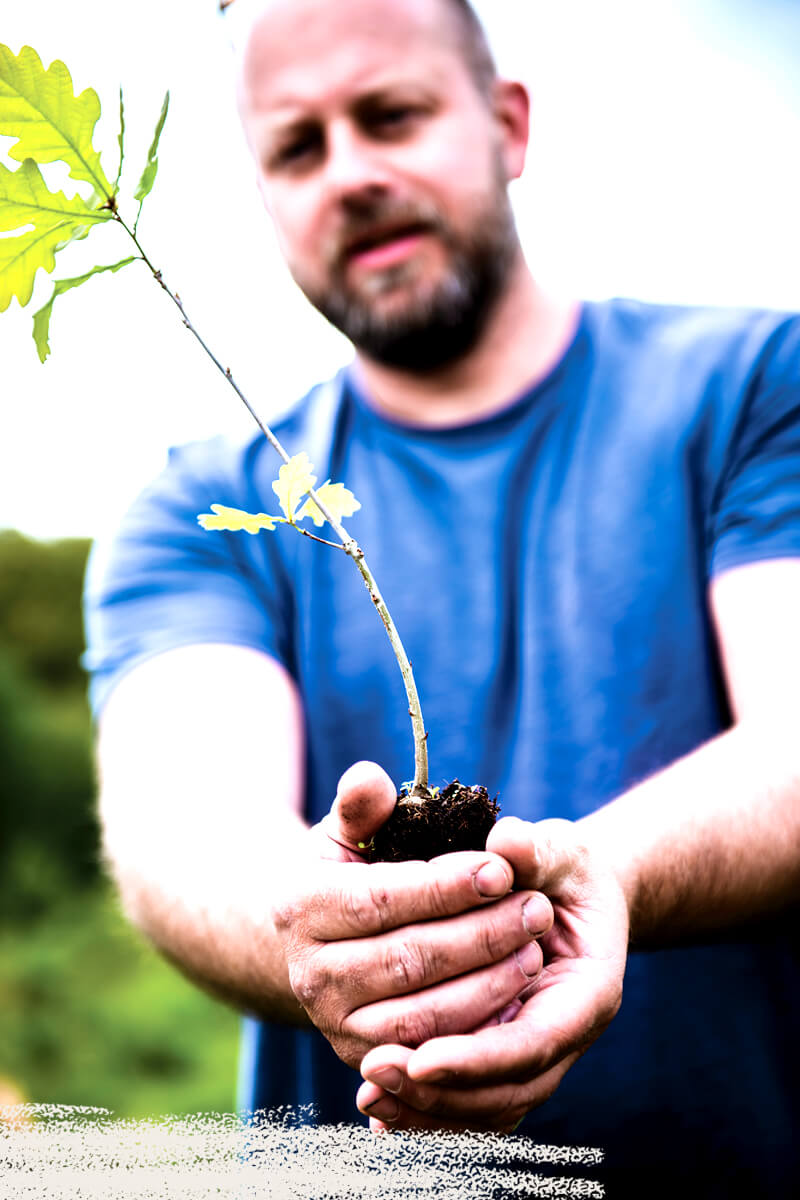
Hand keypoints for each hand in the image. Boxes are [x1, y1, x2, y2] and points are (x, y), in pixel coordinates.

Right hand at [273, 763, 554, 1072]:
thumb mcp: (348, 831)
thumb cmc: (350, 871)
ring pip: (422, 1015)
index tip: (502, 870)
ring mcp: (335, 1025)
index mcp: (300, 907)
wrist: (322, 940)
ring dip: (488, 985)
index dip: (445, 887)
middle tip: (538, 910)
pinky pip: (430, 1052)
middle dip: (481, 935)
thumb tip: (369, 778)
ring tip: (535, 951)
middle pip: (407, 960)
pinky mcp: (364, 1058)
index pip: (382, 898)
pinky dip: (477, 1029)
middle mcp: (309, 974)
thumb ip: (362, 805)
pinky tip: (518, 996)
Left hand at [357, 817, 627, 1131]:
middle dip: (441, 1090)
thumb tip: (505, 840)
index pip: (533, 1043)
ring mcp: (540, 1052)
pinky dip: (427, 1108)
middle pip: (507, 1089)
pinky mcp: (507, 1054)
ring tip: (370, 1093)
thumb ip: (534, 848)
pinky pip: (471, 1101)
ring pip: (487, 1106)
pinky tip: (379, 1107)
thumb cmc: (564, 865)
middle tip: (374, 1069)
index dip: (476, 1056)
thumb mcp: (558, 848)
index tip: (422, 1059)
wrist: (576, 890)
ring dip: (427, 1106)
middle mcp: (568, 1032)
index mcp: (589, 988)